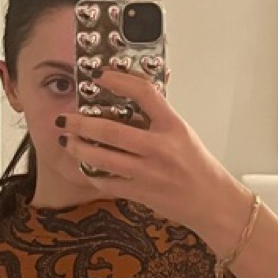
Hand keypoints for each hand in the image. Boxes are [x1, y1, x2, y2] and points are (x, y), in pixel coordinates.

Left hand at [60, 69, 237, 232]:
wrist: (211, 202)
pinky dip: (93, 174)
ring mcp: (148, 173)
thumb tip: (135, 96)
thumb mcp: (183, 133)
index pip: (144, 94)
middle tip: (65, 118)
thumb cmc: (198, 167)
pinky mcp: (141, 193)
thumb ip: (159, 117)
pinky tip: (84, 166)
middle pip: (112, 131)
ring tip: (68, 140)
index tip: (101, 76)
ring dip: (80, 148)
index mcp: (173, 127)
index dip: (119, 81)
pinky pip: (108, 183)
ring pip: (104, 158)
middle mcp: (160, 148)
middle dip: (82, 123)